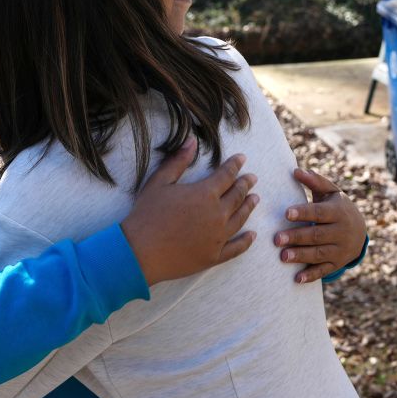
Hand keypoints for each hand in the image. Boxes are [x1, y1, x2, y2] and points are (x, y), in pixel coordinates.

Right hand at [121, 139, 258, 285]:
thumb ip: (178, 161)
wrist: (141, 252)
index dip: (235, 165)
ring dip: (249, 207)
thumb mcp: (159, 182)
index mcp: (205, 193)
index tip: (242, 159)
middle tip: (253, 178)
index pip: (226, 175)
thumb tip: (192, 141)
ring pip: (240, 219)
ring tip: (255, 199)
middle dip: (245, 184)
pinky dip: (246, 241)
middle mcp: (217, 214)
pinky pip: (236, 248)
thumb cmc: (147, 215)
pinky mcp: (214, 256)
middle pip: (237, 196)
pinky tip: (252, 236)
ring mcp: (218, 237)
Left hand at [275, 168, 366, 283]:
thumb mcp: (330, 192)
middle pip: (317, 235)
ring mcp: (340, 249)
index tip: (286, 213)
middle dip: (297, 237)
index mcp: (338, 212)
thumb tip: (296, 170)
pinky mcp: (337, 263)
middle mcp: (341, 231)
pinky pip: (324, 270)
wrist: (361, 230)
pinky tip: (297, 279)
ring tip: (283, 257)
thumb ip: (314, 181)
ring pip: (320, 254)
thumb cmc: (337, 206)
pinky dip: (311, 276)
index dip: (303, 213)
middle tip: (276, 239)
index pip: (319, 213)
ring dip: (301, 256)